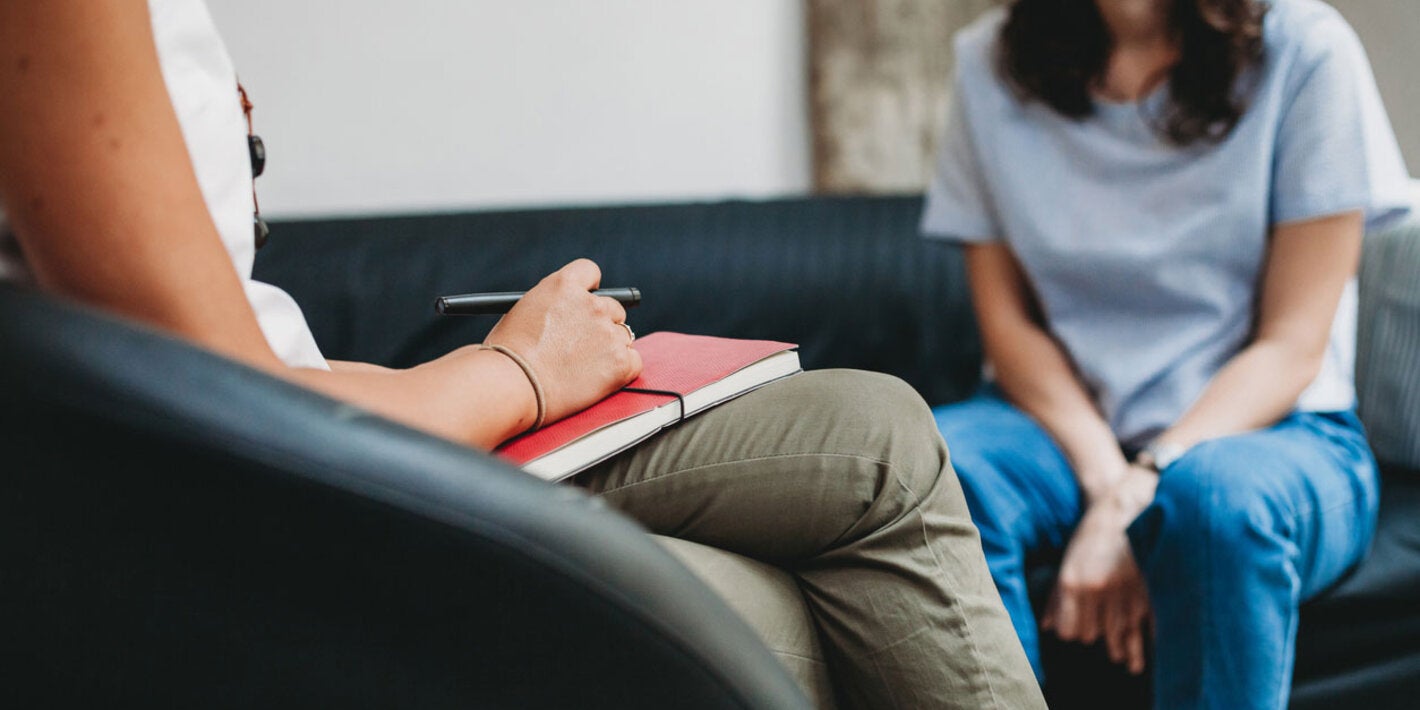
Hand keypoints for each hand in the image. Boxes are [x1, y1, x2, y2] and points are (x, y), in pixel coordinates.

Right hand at [483, 259, 641, 424]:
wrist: (512, 385)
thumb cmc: (507, 356)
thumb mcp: (522, 313)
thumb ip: (549, 307)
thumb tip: (561, 317)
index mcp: (563, 286)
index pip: (590, 272)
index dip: (590, 288)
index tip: (588, 300)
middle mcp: (591, 304)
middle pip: (613, 308)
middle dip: (601, 325)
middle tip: (583, 346)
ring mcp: (608, 332)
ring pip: (623, 336)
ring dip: (609, 349)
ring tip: (582, 368)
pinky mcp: (620, 361)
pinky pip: (633, 361)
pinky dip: (621, 370)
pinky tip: (598, 379)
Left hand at [1043, 465, 1158, 674]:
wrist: (1123, 509)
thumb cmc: (1090, 536)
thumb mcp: (1067, 562)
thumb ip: (1056, 597)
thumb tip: (1047, 627)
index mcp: (1073, 583)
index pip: (1071, 630)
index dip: (1074, 634)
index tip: (1079, 634)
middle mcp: (1097, 590)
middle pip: (1095, 635)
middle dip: (1099, 638)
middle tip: (1107, 647)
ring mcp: (1123, 591)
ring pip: (1121, 633)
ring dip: (1124, 648)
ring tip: (1128, 663)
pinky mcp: (1147, 589)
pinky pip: (1145, 623)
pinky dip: (1146, 637)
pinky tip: (1148, 648)